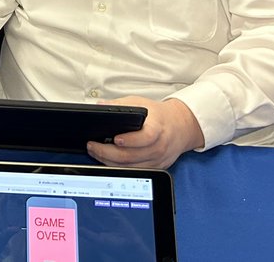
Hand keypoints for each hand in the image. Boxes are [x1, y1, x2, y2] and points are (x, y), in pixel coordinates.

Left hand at [86, 96, 203, 169]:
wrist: (181, 128)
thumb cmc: (159, 115)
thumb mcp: (141, 103)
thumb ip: (120, 104)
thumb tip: (100, 105)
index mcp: (157, 128)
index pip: (146, 137)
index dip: (131, 140)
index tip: (115, 138)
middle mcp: (158, 147)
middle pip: (132, 156)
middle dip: (108, 152)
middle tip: (92, 145)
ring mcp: (157, 160)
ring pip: (130, 167)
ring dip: (109, 161)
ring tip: (95, 151)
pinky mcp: (155, 168)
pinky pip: (134, 171)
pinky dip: (118, 167)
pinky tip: (107, 160)